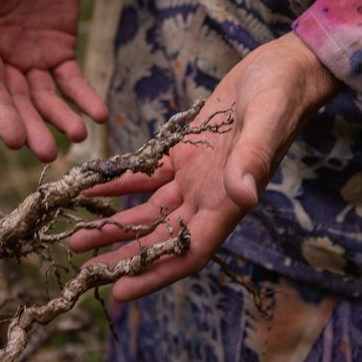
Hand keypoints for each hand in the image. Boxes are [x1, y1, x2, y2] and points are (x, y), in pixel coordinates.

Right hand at [0, 0, 107, 161]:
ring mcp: (32, 56)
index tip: (14, 138)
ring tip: (77, 135)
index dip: (0, 109)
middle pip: (17, 97)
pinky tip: (99, 113)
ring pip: (44, 95)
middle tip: (45, 154)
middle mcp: (5, 55)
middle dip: (30, 125)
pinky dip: (83, 97)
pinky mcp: (60, 50)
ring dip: (59, 117)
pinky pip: (71, 79)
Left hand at [68, 32, 341, 299]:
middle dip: (125, 257)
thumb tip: (243, 196)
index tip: (120, 291)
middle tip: (84, 271)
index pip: (189, 250)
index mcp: (229, 200)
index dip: (155, 273)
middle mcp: (210, 197)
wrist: (284, 70)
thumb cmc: (281, 96)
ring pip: (149, 212)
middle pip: (161, 239)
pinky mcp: (185, 154)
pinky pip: (145, 176)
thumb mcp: (267, 122)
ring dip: (115, 226)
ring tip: (77, 239)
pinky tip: (89, 188)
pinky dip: (118, 183)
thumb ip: (252, 159)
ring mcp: (196, 177)